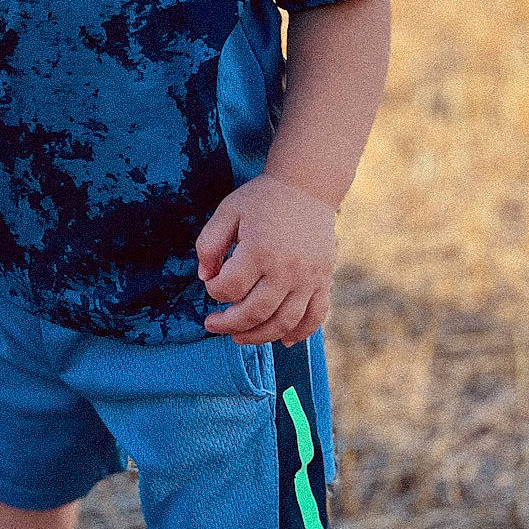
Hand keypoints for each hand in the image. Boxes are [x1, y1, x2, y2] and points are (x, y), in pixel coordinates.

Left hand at [196, 174, 334, 345]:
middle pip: (254, 312)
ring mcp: (308, 278)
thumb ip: (208, 245)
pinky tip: (283, 341)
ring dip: (258, 336)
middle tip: (212, 324)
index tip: (211, 283)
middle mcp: (286, 269)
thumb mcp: (227, 212)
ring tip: (238, 337)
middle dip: (228, 324)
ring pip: (283, 323)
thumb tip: (205, 278)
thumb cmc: (263, 199)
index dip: (214, 291)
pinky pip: (315, 317)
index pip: (229, 288)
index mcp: (259, 251)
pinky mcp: (323, 281)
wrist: (307, 186)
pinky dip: (300, 334)